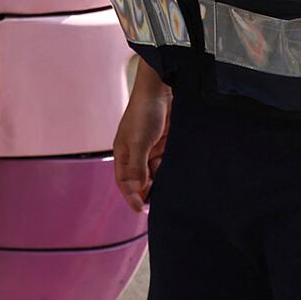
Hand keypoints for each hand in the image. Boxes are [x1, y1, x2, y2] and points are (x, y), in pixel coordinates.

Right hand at [112, 60, 170, 212]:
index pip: (124, 181)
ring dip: (161, 182)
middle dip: (147, 192)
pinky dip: (170, 171)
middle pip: (140, 180)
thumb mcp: (139, 142)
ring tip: (170, 194)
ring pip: (155, 173)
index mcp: (123, 153)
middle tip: (159, 207)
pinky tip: (177, 178)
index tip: (141, 210)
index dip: (131, 196)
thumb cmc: (145, 112)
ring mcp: (151, 148)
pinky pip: (167, 163)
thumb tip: (135, 190)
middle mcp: (135, 153)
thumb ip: (137, 167)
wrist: (162, 89)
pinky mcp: (165, 144)